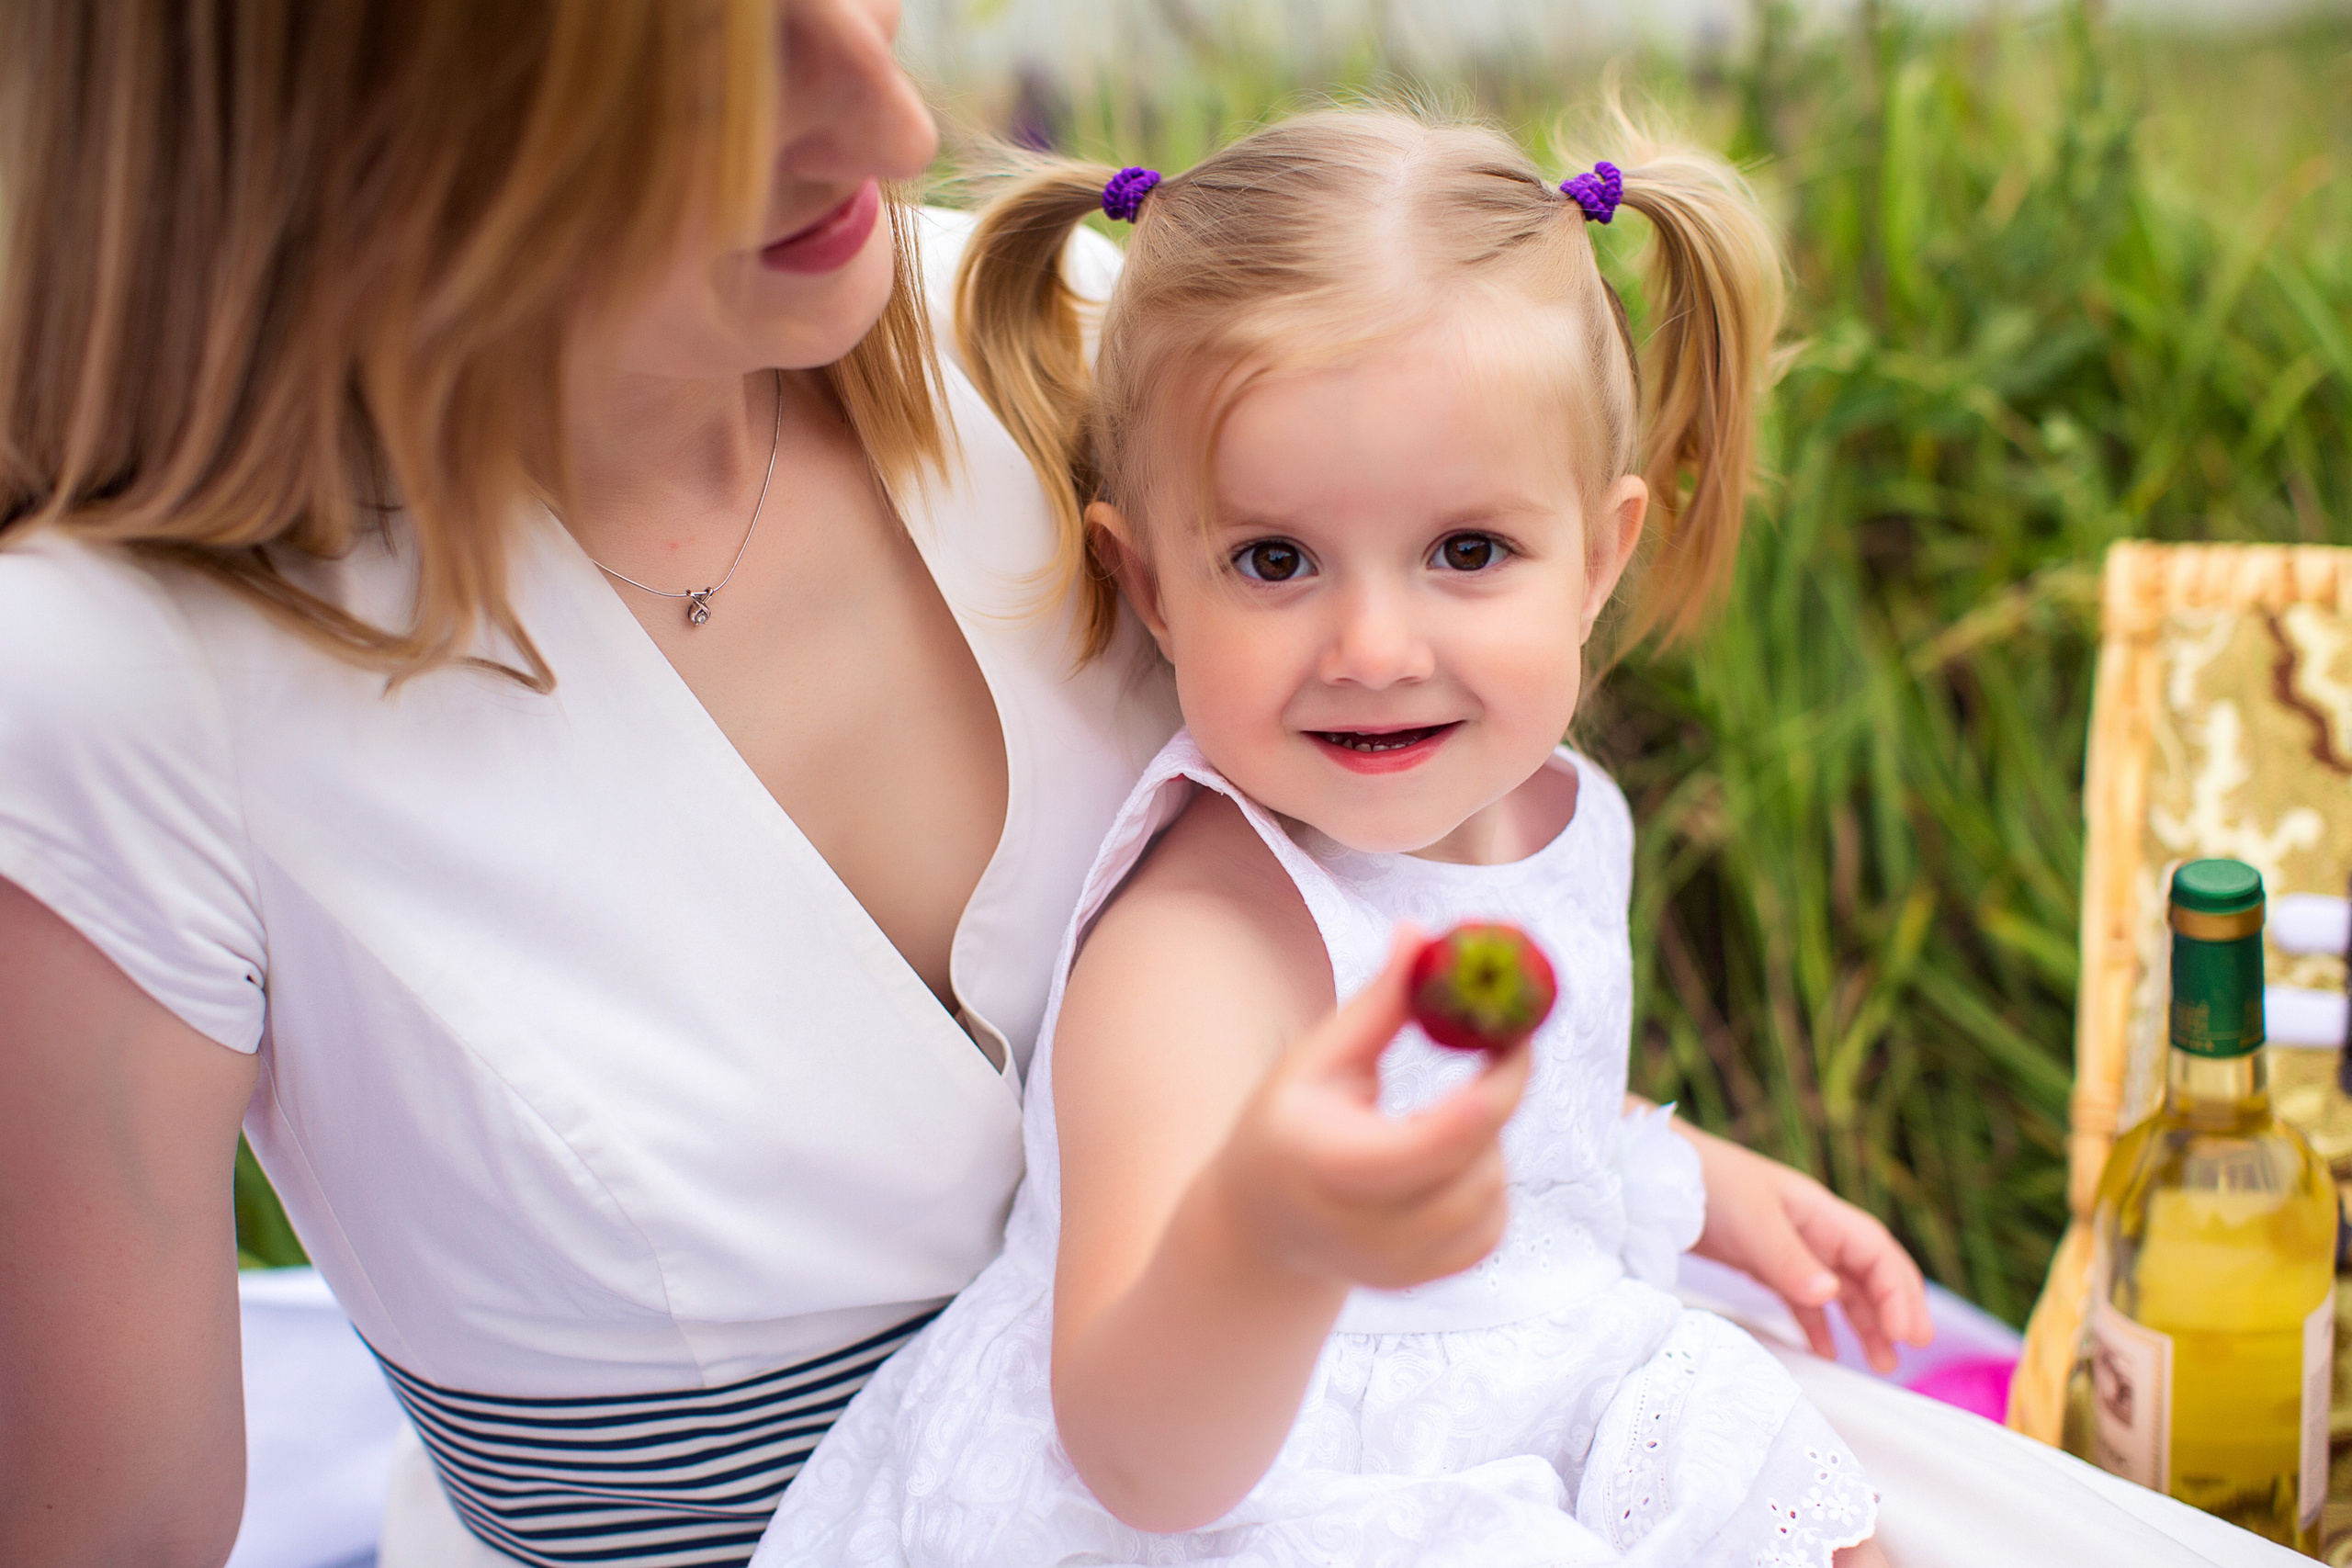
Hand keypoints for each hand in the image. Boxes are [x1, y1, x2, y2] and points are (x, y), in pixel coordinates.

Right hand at [1209, 927, 1533, 1291]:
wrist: (1258, 1226)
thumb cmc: (1287, 1124)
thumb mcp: (1318, 1060)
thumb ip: (1378, 1005)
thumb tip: (1420, 935)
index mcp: (1328, 1164)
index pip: (1441, 1137)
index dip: (1495, 1083)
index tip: (1511, 1033)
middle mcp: (1362, 1229)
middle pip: (1478, 1167)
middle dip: (1496, 1102)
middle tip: (1496, 1052)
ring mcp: (1394, 1266)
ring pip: (1491, 1195)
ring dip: (1490, 1142)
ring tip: (1446, 1112)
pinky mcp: (1421, 1280)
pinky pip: (1491, 1227)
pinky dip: (1487, 1183)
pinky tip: (1448, 1159)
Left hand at [1673, 1120, 1932, 1371]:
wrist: (1658, 1177)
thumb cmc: (1708, 1185)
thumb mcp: (1753, 1222)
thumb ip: (1789, 1259)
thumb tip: (1830, 1294)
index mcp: (1820, 1213)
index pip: (1876, 1253)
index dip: (1899, 1292)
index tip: (1907, 1333)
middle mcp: (1813, 1230)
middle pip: (1869, 1272)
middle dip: (1896, 1307)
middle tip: (1913, 1348)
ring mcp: (1790, 1249)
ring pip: (1841, 1290)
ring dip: (1864, 1323)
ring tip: (1882, 1363)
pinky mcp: (1764, 1265)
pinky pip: (1802, 1301)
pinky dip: (1816, 1326)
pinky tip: (1825, 1353)